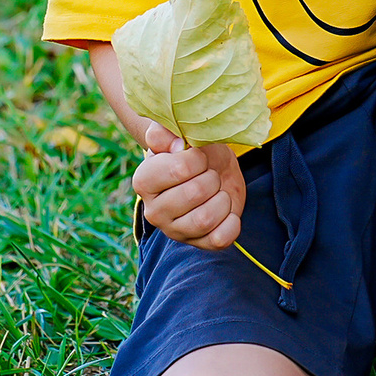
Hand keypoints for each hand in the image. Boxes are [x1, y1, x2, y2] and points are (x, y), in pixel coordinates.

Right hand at [130, 126, 246, 249]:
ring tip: (218, 191)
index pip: (179, 169)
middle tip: (210, 174)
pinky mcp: (198, 244)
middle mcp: (153, 211)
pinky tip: (227, 210)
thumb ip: (166, 130)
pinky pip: (219, 239)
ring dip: (222, 199)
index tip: (198, 156)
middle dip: (212, 177)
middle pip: (195, 193)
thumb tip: (175, 145)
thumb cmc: (195, 150)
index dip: (198, 159)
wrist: (215, 169)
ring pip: (206, 219)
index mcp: (144, 180)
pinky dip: (231, 222)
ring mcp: (175, 231)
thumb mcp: (180, 132)